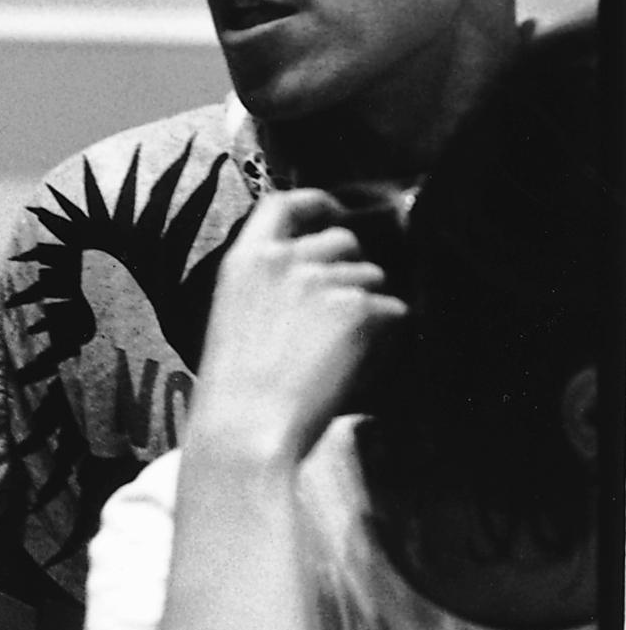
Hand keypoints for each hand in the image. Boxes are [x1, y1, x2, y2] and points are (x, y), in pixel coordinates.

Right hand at [190, 190, 407, 466]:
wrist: (248, 427)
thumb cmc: (236, 389)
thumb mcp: (234, 315)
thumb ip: (270, 285)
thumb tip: (317, 275)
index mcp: (247, 259)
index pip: (284, 204)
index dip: (315, 202)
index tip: (333, 210)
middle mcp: (287, 258)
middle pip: (343, 240)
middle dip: (352, 267)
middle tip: (345, 311)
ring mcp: (324, 281)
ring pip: (374, 278)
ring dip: (370, 305)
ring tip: (345, 350)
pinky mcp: (359, 311)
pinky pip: (395, 311)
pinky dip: (389, 335)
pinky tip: (363, 363)